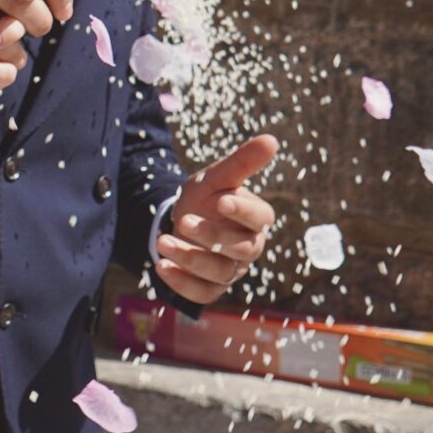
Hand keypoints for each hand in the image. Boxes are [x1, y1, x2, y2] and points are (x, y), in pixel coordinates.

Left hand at [154, 133, 278, 305]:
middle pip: (241, 249)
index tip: (222, 200)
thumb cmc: (206, 197)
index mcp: (255, 218)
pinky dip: (182, 283)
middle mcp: (248, 247)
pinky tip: (161, 267)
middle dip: (212, 236)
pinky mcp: (211, 287)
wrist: (181, 219)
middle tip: (184, 221)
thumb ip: (242, 162)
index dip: (243, 210)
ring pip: (220, 272)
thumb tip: (271, 139)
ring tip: (162, 242)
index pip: (259, 217)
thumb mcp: (217, 177)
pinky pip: (202, 293)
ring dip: (190, 259)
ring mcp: (231, 270)